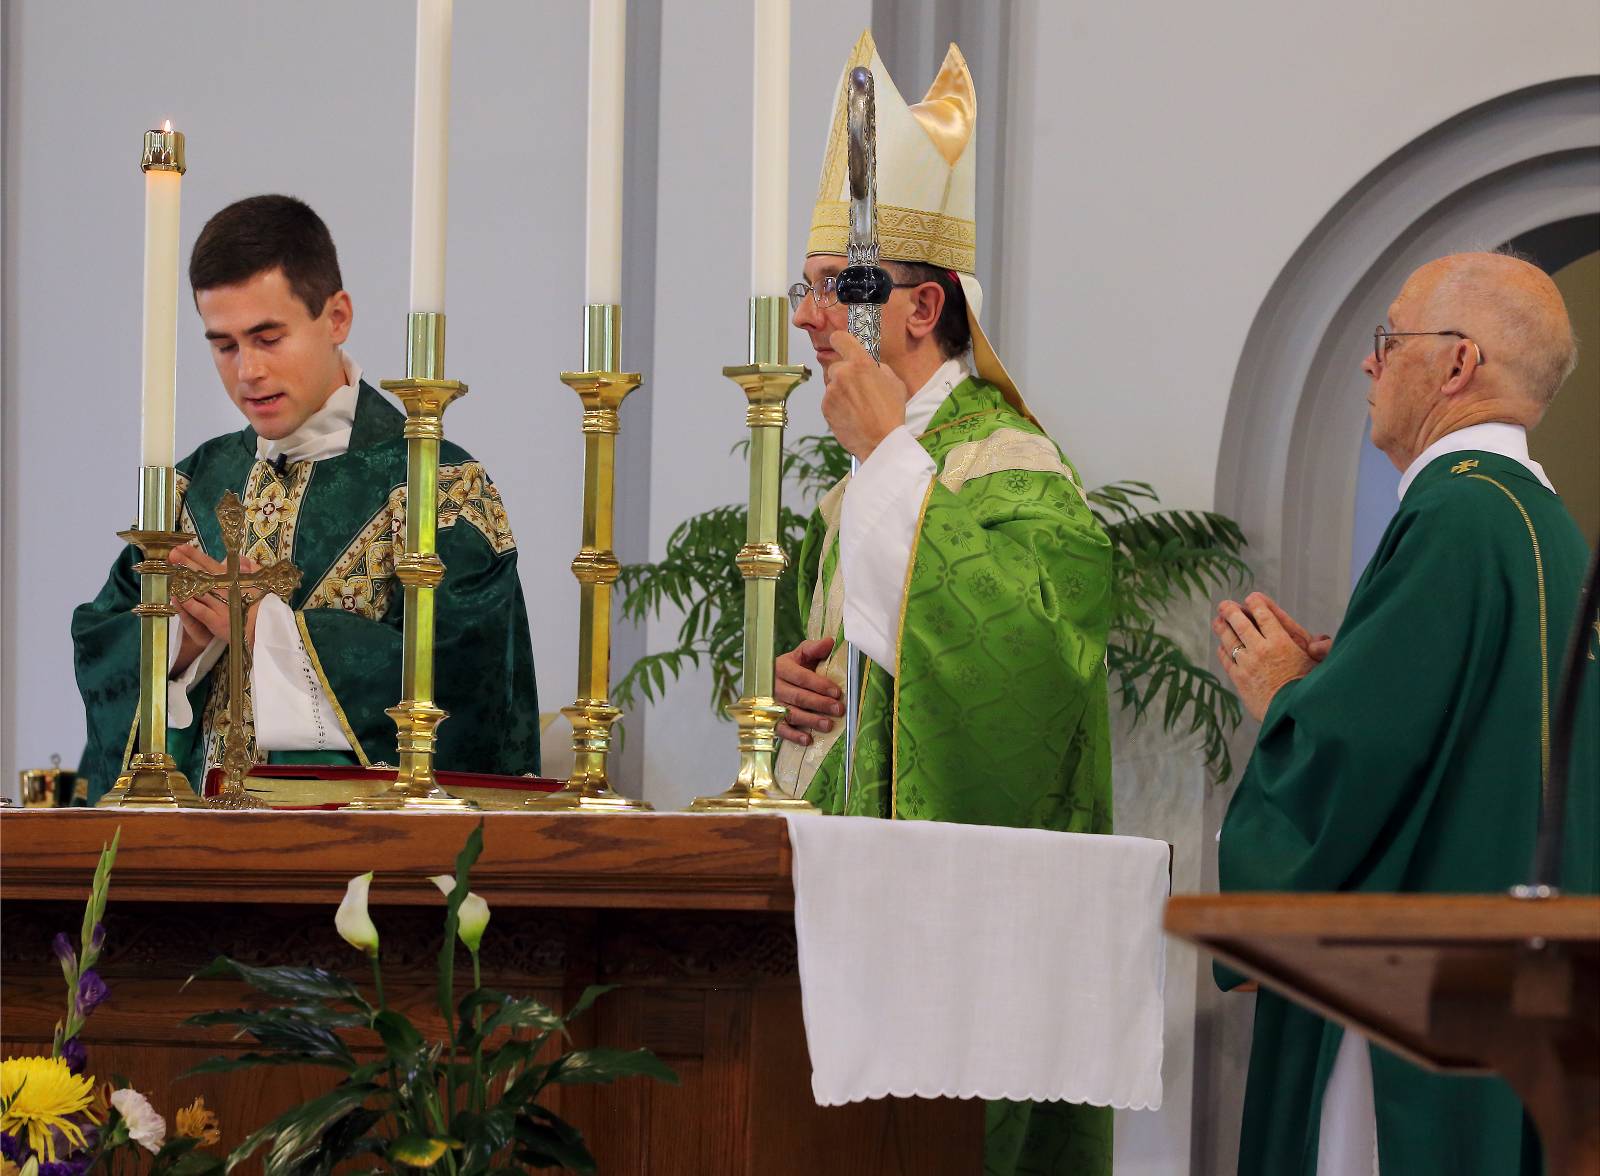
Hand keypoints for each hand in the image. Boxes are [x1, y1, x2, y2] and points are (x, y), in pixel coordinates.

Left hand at [169, 543, 262, 675]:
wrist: (269, 629)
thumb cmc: (266, 606)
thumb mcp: (263, 583)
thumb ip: (252, 569)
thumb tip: (241, 559)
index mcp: (235, 580)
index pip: (212, 565)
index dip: (196, 556)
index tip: (182, 547)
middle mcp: (225, 590)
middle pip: (202, 575)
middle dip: (186, 563)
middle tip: (172, 554)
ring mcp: (219, 605)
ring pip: (198, 590)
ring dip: (184, 581)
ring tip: (172, 571)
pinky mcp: (216, 621)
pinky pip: (199, 610)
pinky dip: (187, 603)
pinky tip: (177, 596)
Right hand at [775, 637, 842, 745]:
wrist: (769, 680)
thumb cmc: (791, 667)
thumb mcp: (800, 655)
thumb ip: (813, 649)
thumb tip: (829, 641)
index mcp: (781, 668)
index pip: (801, 677)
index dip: (819, 685)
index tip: (837, 692)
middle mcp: (773, 687)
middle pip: (798, 697)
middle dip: (820, 704)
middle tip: (839, 709)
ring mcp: (770, 705)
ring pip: (791, 714)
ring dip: (810, 721)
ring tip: (828, 725)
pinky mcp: (769, 720)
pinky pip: (780, 729)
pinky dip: (793, 736)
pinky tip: (807, 740)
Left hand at [822, 331, 908, 461]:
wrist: (880, 441)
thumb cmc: (891, 413)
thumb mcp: (894, 382)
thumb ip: (878, 368)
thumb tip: (871, 366)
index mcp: (860, 363)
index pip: (840, 338)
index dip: (840, 340)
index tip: (840, 344)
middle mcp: (842, 374)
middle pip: (836, 366)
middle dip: (846, 375)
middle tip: (859, 389)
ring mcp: (831, 391)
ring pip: (833, 385)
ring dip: (842, 392)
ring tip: (858, 407)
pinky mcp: (825, 407)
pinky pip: (829, 401)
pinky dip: (837, 406)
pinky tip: (852, 415)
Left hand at [1213, 591, 1318, 721]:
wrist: (1291, 715)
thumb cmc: (1310, 688)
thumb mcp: (1320, 665)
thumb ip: (1322, 648)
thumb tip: (1319, 640)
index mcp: (1281, 642)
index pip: (1265, 615)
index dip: (1256, 603)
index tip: (1251, 597)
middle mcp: (1261, 650)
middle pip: (1240, 623)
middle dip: (1231, 610)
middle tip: (1225, 604)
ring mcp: (1247, 664)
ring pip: (1229, 639)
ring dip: (1222, 627)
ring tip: (1218, 620)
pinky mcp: (1238, 679)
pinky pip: (1226, 659)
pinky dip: (1222, 649)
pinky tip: (1222, 646)